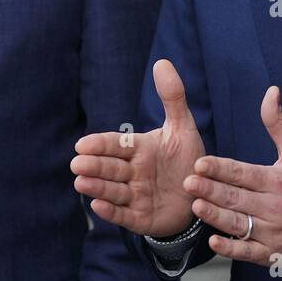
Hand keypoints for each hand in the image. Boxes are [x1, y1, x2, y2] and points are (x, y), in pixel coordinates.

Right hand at [71, 59, 204, 236]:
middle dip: (94, 166)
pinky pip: (123, 214)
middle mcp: (133, 172)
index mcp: (139, 149)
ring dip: (97, 187)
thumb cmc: (188, 159)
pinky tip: (97, 205)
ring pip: (113, 190)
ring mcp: (135, 196)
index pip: (115, 145)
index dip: (100, 145)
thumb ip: (172, 97)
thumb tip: (161, 62)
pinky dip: (111, 211)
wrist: (204, 196)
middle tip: (77, 163)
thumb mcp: (183, 127)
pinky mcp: (140, 218)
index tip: (83, 144)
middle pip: (110, 168)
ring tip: (81, 182)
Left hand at [186, 85, 281, 268]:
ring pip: (239, 224)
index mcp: (277, 180)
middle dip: (211, 190)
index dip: (221, 168)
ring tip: (196, 207)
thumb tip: (270, 92)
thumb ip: (278, 123)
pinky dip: (231, 249)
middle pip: (237, 197)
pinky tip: (214, 241)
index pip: (244, 173)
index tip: (200, 163)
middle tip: (188, 183)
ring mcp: (272, 231)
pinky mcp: (272, 252)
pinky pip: (249, 252)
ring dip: (216, 216)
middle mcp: (273, 206)